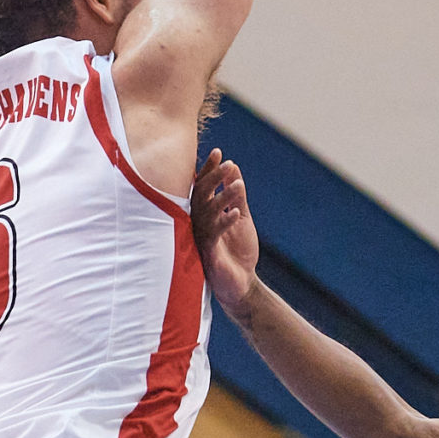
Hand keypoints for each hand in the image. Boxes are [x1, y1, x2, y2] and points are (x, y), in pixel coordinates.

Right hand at [190, 150, 258, 313]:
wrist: (241, 284)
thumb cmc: (237, 251)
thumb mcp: (240, 217)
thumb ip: (236, 196)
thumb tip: (234, 168)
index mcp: (204, 213)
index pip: (202, 186)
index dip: (209, 169)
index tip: (218, 153)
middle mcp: (198, 222)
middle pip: (200, 194)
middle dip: (213, 178)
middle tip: (228, 164)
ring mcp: (201, 237)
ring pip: (207, 211)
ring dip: (224, 197)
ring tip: (239, 184)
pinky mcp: (208, 252)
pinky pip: (214, 233)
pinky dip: (225, 221)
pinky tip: (237, 212)